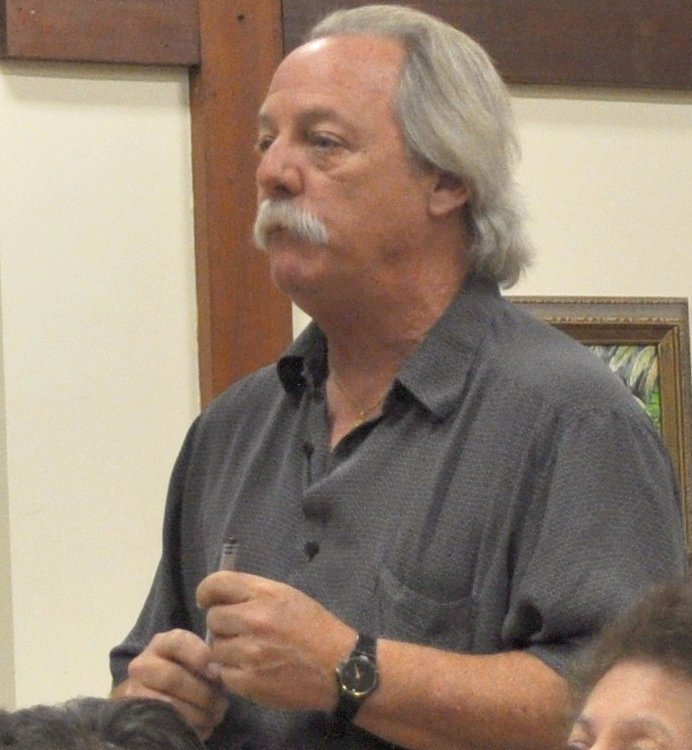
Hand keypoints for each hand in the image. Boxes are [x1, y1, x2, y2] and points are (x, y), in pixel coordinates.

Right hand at [117, 628, 229, 738]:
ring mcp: (134, 691)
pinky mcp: (136, 714)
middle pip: (172, 678)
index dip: (199, 655)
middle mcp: (143, 665)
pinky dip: (187, 726)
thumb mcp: (192, 660)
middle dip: (201, 693)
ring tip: (215, 716)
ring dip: (197, 713)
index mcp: (162, 644)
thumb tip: (216, 672)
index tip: (216, 673)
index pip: (178, 642)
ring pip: (168, 705)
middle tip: (221, 703)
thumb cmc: (184, 672)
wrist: (154, 695)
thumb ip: (204, 660)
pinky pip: (163, 723)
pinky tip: (202, 725)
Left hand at [197, 572, 353, 711]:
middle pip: (213, 618)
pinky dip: (232, 672)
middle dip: (224, 624)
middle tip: (242, 631)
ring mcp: (249, 652)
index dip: (207, 592)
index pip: (216, 584)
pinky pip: (222, 673)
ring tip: (251, 652)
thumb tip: (220, 598)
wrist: (339, 667)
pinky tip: (252, 669)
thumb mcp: (287, 596)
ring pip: (215, 647)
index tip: (209, 600)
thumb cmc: (315, 627)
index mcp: (264, 593)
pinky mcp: (248, 681)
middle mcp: (253, 619)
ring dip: (228, 650)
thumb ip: (254, 594)